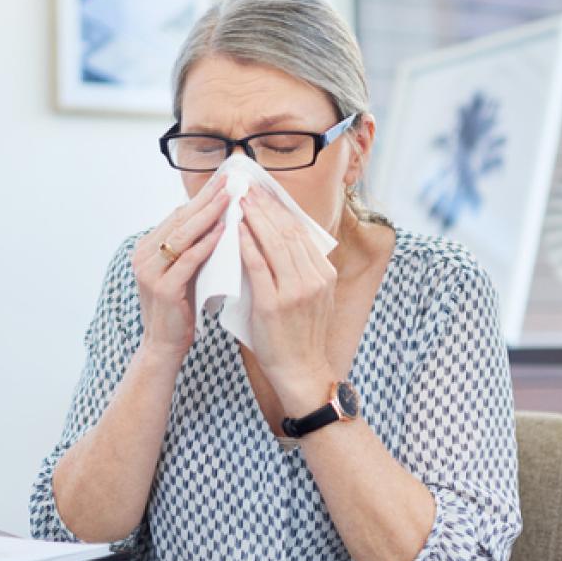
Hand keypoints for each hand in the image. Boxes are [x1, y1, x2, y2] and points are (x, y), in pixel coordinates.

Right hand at [132, 175, 228, 359]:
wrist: (163, 347)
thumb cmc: (178, 310)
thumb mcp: (182, 272)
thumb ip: (191, 248)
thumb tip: (215, 219)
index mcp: (146, 248)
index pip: (178, 215)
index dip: (201, 197)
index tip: (224, 181)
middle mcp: (143, 256)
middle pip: (181, 219)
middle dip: (207, 197)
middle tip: (230, 179)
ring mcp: (150, 271)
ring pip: (184, 235)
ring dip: (209, 213)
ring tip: (230, 197)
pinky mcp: (163, 288)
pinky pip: (188, 259)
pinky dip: (207, 243)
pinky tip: (223, 230)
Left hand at [238, 185, 337, 412]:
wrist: (301, 371)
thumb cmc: (299, 335)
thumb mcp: (311, 298)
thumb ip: (300, 271)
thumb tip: (280, 241)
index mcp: (324, 274)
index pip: (300, 232)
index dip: (280, 210)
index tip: (264, 193)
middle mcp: (314, 279)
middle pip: (287, 232)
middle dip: (266, 207)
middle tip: (247, 189)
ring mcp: (296, 291)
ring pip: (274, 244)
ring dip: (255, 219)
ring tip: (239, 202)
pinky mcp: (275, 304)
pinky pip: (259, 266)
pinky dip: (248, 245)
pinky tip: (237, 230)